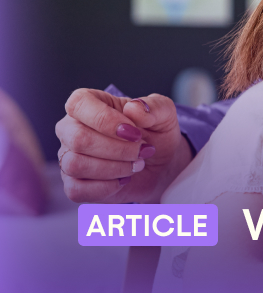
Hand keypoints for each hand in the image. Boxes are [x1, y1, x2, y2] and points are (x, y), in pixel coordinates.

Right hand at [56, 88, 191, 203]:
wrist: (162, 163)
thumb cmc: (156, 132)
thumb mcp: (165, 113)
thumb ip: (154, 106)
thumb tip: (134, 109)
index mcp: (88, 103)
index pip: (78, 104)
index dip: (106, 120)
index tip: (134, 132)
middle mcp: (71, 129)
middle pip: (78, 139)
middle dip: (118, 149)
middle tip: (142, 151)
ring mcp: (68, 157)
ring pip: (75, 165)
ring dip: (114, 168)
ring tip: (136, 164)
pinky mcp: (72, 184)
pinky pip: (76, 189)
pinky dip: (106, 187)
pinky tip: (123, 179)